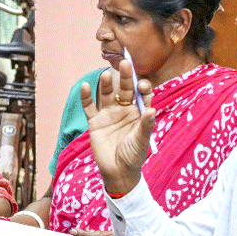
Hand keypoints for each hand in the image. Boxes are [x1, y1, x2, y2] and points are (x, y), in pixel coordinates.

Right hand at [82, 59, 155, 194]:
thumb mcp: (142, 141)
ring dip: (106, 84)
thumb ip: (146, 125)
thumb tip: (151, 109)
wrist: (117, 172)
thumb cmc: (133, 156)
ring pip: (107, 95)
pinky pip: (89, 107)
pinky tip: (84, 86)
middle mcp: (124, 110)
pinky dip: (86, 97)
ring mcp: (108, 115)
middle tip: (125, 63)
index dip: (142, 87)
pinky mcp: (95, 122)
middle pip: (124, 89)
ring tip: (106, 75)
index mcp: (138, 112)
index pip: (141, 94)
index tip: (141, 86)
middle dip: (125, 77)